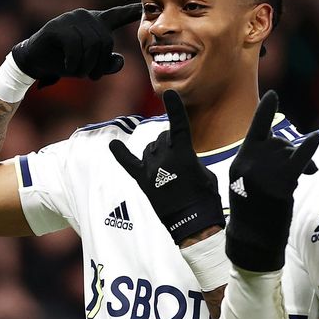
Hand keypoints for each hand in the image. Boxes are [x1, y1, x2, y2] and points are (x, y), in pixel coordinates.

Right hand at [12, 3, 141, 86]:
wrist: (36, 61)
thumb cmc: (66, 61)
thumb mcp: (91, 66)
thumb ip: (108, 65)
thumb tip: (120, 61)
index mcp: (97, 22)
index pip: (118, 15)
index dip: (132, 11)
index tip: (146, 5)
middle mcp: (86, 16)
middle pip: (106, 41)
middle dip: (100, 64)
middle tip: (91, 76)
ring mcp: (71, 18)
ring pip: (91, 45)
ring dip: (86, 65)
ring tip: (77, 71)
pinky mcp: (57, 26)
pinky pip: (75, 47)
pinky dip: (73, 63)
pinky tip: (67, 67)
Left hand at [109, 90, 223, 244]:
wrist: (193, 223)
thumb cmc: (205, 198)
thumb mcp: (204, 172)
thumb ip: (190, 158)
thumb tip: (180, 157)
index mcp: (183, 154)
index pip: (178, 125)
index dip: (174, 108)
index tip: (170, 94)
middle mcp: (164, 158)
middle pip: (162, 138)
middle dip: (170, 142)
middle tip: (180, 159)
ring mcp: (151, 170)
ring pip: (150, 148)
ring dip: (157, 151)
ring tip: (167, 166)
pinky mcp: (143, 181)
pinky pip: (129, 163)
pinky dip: (121, 153)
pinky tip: (113, 145)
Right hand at [226, 91, 318, 271]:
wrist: (252, 240)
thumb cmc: (252, 212)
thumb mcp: (246, 182)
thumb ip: (259, 160)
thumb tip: (283, 145)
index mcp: (240, 161)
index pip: (255, 130)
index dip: (265, 111)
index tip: (273, 95)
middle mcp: (250, 162)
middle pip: (278, 141)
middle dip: (291, 149)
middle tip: (305, 165)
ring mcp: (265, 172)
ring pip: (289, 151)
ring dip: (302, 157)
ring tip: (308, 172)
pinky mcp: (281, 183)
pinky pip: (298, 160)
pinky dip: (309, 149)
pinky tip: (316, 139)